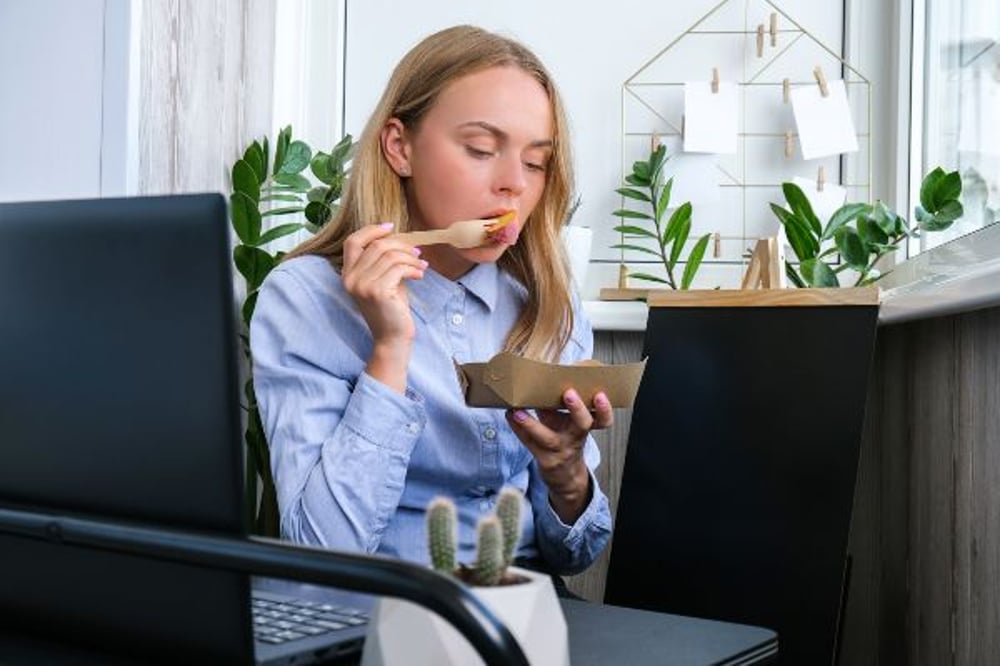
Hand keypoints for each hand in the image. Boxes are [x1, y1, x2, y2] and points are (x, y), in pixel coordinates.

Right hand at [342, 222, 427, 391]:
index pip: (353, 241)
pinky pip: (398, 268)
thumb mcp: (383, 280)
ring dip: (410, 258)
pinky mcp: (377, 292)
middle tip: (417, 253)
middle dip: (401, 245)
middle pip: (377, 245)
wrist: (392, 338)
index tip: (391, 228)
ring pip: (390, 255)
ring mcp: (361, 285)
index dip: (371, 230)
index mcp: (347, 274)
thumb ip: (383, 261)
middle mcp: (350, 278)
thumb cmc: (391, 309)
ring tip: (421, 266)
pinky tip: (420, 275)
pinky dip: (413, 268)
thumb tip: (398, 238)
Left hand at [505, 389, 612, 523]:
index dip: (604, 409)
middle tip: (569, 394)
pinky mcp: (544, 460)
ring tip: (517, 411)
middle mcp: (576, 439)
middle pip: (582, 425)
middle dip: (577, 409)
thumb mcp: (569, 423)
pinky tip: (509, 415)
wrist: (566, 475)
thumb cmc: (566, 438)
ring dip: (531, 423)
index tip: (600, 395)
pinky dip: (517, 428)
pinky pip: (529, 443)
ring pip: (548, 438)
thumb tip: (544, 375)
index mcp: (586, 427)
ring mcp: (560, 451)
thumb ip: (560, 404)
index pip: (603, 420)